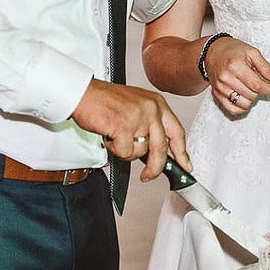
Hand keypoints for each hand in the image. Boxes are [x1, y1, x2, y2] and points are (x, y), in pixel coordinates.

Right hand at [71, 78, 189, 180]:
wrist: (83, 93)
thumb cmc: (105, 100)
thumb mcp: (137, 106)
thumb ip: (150, 124)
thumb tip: (157, 150)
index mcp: (157, 103)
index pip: (177, 131)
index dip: (182, 152)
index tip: (185, 165)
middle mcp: (151, 108)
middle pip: (162, 148)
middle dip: (155, 167)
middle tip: (148, 176)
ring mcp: (139, 117)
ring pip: (140, 151)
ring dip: (126, 151)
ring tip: (116, 136)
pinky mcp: (125, 126)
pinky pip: (124, 152)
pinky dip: (114, 149)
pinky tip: (109, 136)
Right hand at [204, 37, 269, 114]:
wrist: (213, 51)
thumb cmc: (233, 50)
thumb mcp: (252, 52)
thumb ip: (265, 67)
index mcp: (236, 66)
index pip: (257, 85)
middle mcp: (226, 78)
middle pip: (251, 95)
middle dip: (260, 90)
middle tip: (258, 80)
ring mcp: (220, 88)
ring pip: (244, 104)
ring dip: (251, 98)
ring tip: (250, 87)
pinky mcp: (216, 94)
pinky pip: (233, 110)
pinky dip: (242, 107)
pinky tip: (244, 97)